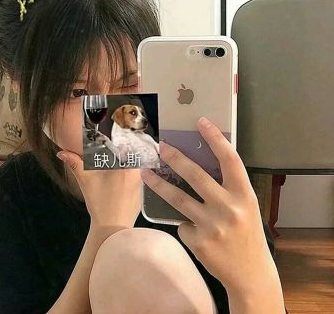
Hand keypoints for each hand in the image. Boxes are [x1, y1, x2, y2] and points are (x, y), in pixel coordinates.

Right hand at [57, 151, 140, 229]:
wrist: (112, 229)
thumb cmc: (100, 204)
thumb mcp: (86, 181)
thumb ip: (75, 164)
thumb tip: (62, 153)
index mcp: (127, 166)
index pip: (125, 147)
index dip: (115, 146)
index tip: (107, 150)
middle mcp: (138, 174)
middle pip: (129, 158)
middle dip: (118, 158)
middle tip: (106, 162)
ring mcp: (142, 185)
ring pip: (133, 170)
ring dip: (123, 169)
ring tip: (111, 175)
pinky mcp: (142, 195)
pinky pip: (136, 182)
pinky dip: (128, 181)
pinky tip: (117, 188)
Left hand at [141, 117, 281, 297]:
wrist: (250, 274)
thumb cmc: (247, 234)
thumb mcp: (245, 206)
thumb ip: (228, 187)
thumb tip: (203, 162)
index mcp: (244, 195)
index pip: (230, 160)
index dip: (215, 139)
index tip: (201, 122)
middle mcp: (229, 208)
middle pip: (196, 175)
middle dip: (175, 158)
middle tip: (161, 147)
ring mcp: (212, 226)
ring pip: (178, 198)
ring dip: (158, 184)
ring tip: (145, 173)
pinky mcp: (198, 241)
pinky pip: (182, 224)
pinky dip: (184, 223)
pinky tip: (193, 230)